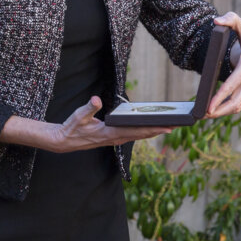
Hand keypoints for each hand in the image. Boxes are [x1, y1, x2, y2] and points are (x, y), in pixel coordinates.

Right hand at [49, 96, 172, 151]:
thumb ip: (89, 108)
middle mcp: (115, 138)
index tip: (167, 127)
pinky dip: (144, 131)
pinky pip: (132, 135)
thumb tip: (96, 100)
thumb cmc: (72, 128)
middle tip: (176, 126)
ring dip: (153, 131)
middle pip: (141, 135)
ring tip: (168, 126)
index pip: (136, 131)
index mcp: (109, 133)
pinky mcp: (113, 138)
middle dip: (159, 130)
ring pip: (138, 136)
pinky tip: (150, 128)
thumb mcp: (78, 116)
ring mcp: (115, 139)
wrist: (64, 141)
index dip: (152, 129)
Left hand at [206, 12, 240, 117]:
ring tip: (208, 115)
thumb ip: (230, 19)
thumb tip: (217, 20)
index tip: (209, 106)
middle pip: (237, 100)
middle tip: (204, 115)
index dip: (221, 96)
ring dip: (225, 111)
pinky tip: (219, 112)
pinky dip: (232, 108)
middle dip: (221, 110)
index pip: (233, 84)